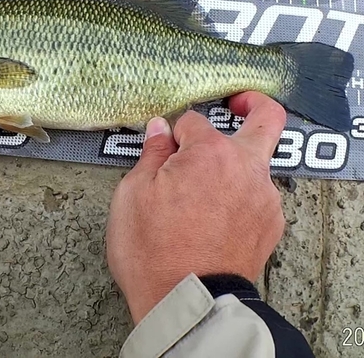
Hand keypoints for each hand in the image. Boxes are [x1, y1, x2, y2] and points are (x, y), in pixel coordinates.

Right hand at [106, 92, 286, 324]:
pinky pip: (258, 193)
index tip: (165, 148)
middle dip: (252, 103)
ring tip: (204, 190)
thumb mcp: (134, 193)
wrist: (187, 303)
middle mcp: (245, 168)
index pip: (194, 121)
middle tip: (236, 103)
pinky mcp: (271, 223)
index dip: (175, 133)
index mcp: (209, 153)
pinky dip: (240, 192)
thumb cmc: (153, 249)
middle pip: (266, 118)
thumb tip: (159, 128)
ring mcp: (264, 196)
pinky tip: (216, 214)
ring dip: (235, 162)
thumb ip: (152, 152)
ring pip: (257, 161)